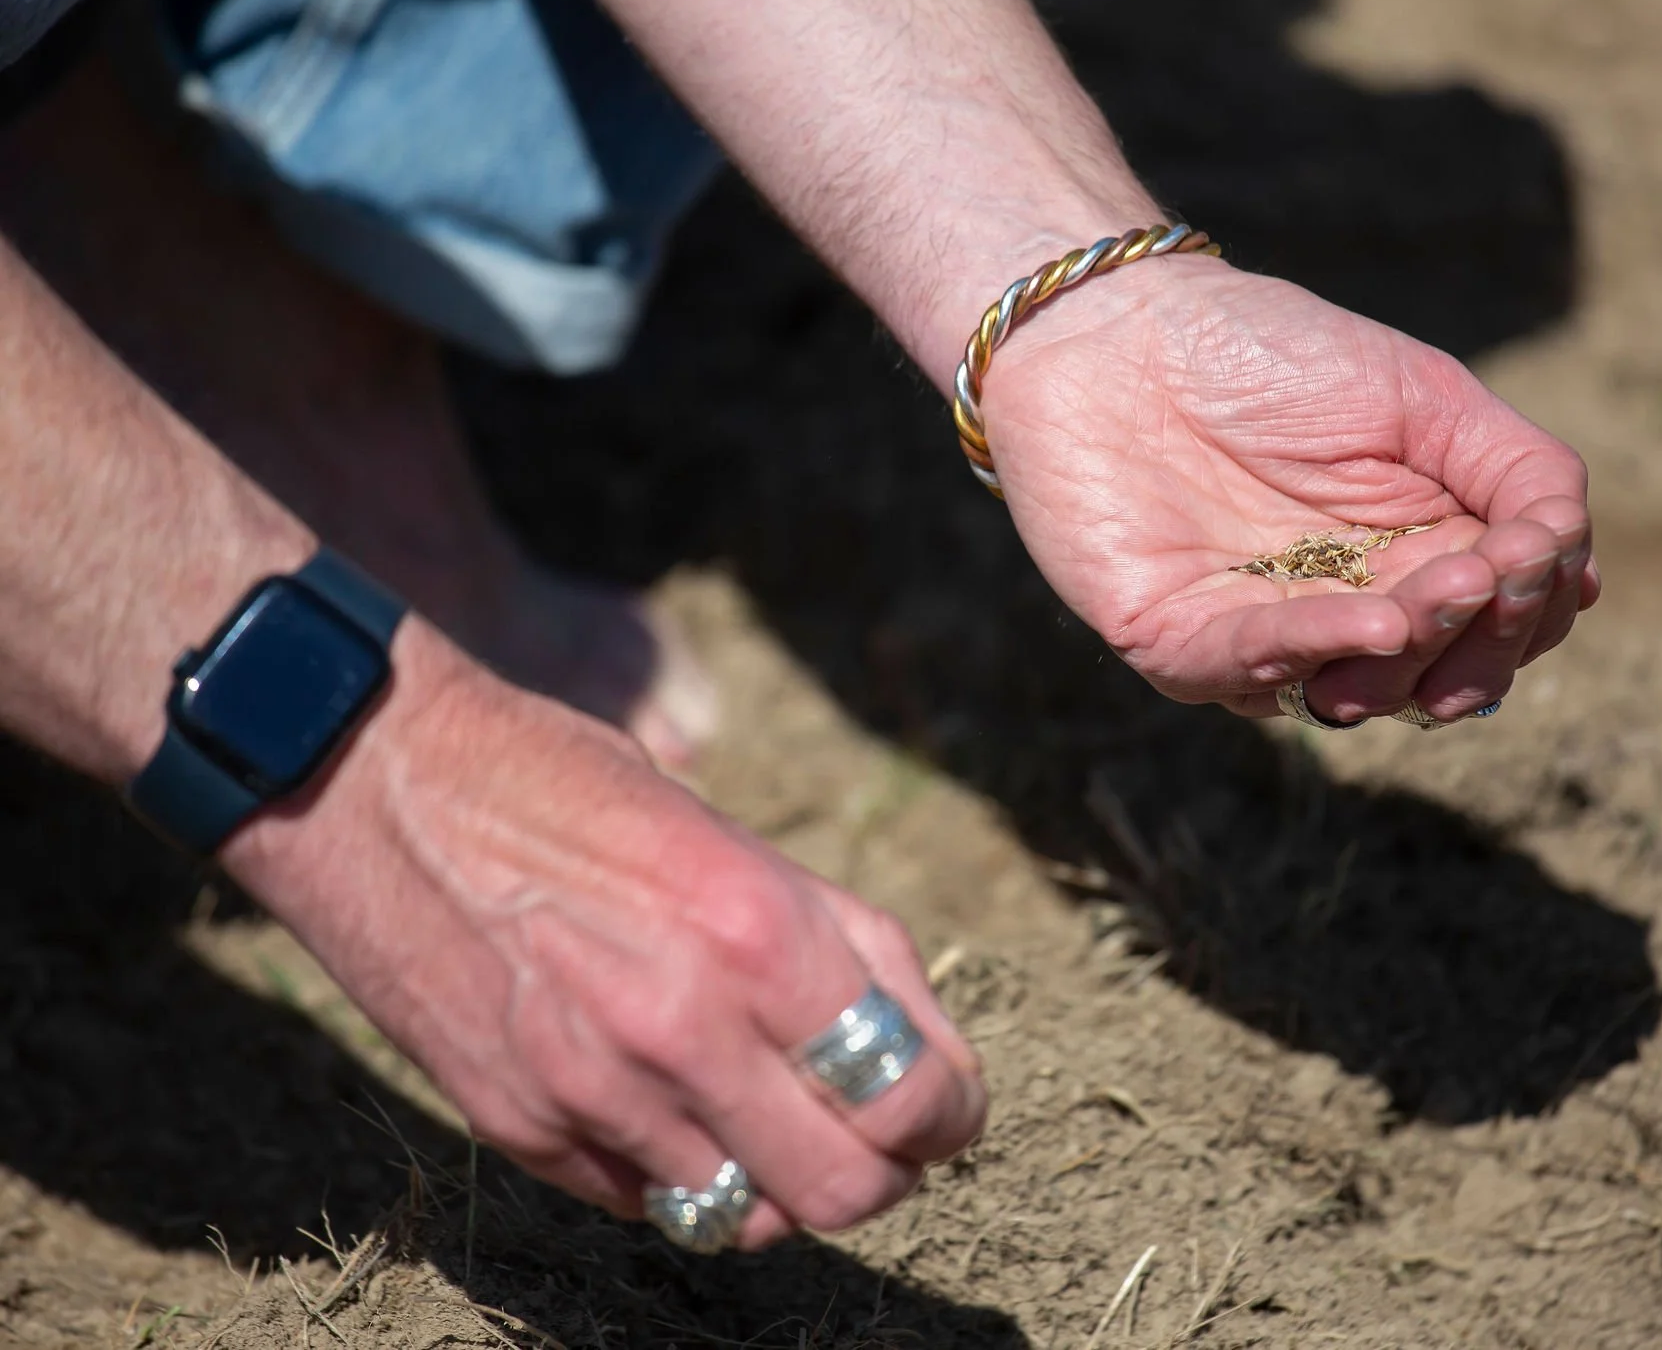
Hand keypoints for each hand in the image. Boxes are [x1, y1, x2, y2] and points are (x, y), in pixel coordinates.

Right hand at [223, 624, 985, 1244]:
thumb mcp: (731, 834)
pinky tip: (675, 1104)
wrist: (373, 781)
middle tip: (877, 1127)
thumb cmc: (565, 782)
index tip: (948, 1103)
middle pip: (845, 1192)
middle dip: (885, 1170)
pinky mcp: (520, 1128)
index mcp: (756, 934)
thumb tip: (917, 1040)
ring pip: (745, 1217)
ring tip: (773, 1115)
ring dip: (781, 1179)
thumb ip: (835, 940)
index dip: (952, 1113)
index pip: (910, 1095)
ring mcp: (593, 1093)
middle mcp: (681, 1028)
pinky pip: (648, 1203)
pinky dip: (686, 1174)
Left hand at [982, 256, 1600, 724]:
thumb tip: (1577, 566)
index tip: (1538, 558)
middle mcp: (1341, 618)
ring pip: (1355, 690)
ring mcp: (1259, 638)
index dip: (1532, 609)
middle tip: (1484, 581)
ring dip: (1407, 656)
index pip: (1502, 625)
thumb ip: (1519, 471)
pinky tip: (1373, 624)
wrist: (1118, 327)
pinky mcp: (1176, 642)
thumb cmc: (1272, 352)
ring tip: (1433, 600)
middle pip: (1439, 674)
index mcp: (1412, 562)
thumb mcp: (1426, 397)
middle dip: (1476, 642)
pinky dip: (1314, 650)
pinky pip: (1249, 669)